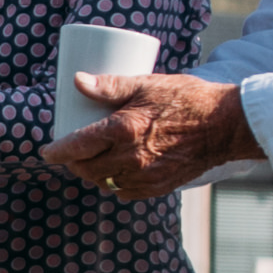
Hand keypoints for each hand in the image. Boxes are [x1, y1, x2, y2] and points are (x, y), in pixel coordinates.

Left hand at [41, 69, 253, 198]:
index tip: (47, 152)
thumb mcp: (146, 84)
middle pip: (86, 168)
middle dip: (74, 162)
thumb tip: (78, 81)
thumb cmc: (187, 99)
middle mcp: (130, 158)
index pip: (76, 147)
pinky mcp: (158, 187)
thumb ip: (110, 85)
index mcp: (123, 130)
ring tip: (94, 159)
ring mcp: (145, 176)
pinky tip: (117, 172)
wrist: (225, 125)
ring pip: (104, 182)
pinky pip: (125, 192)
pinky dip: (116, 183)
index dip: (57, 151)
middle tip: (73, 152)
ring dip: (94, 173)